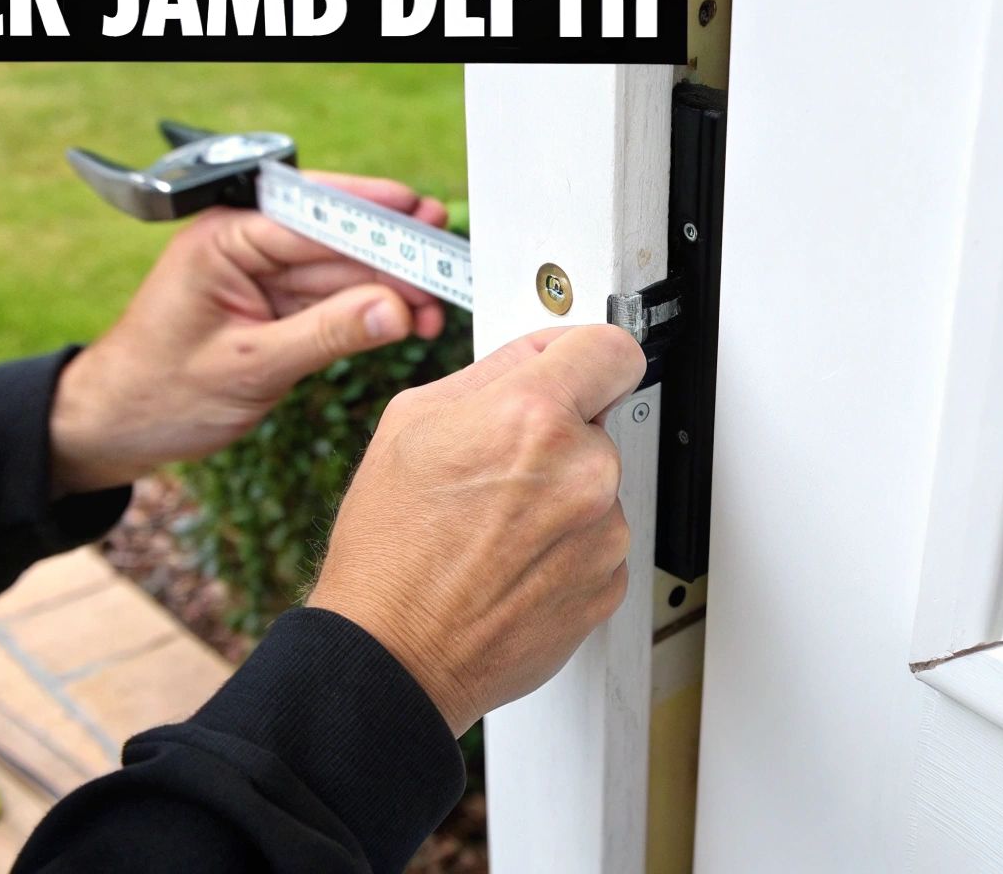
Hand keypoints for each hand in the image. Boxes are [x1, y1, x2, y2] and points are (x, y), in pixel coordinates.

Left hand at [49, 172, 449, 494]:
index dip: (374, 216)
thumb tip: (392, 309)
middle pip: (339, 239)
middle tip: (450, 268)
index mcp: (224, 238)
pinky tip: (409, 319)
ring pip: (346, 270)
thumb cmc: (158, 393)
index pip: (313, 218)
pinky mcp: (279, 305)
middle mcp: (246, 245)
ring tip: (436, 310)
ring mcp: (265, 275)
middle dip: (396, 255)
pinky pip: (337, 299)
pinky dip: (374, 310)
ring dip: (393, 288)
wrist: (116, 427)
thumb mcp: (247, 367)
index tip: (423, 215)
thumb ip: (324, 334)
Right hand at [304, 324, 646, 735]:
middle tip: (496, 473)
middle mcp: (582, 472)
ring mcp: (603, 534)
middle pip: (597, 424)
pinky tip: (512, 563)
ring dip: (560, 497)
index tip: (581, 370)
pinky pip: (598, 542)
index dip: (590, 356)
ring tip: (494, 529)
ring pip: (597, 487)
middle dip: (555, 437)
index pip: (613, 349)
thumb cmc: (390, 549)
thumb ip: (492, 372)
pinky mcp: (609, 584)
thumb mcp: (412, 421)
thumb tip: (540, 352)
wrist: (394, 653)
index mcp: (532, 416)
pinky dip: (565, 548)